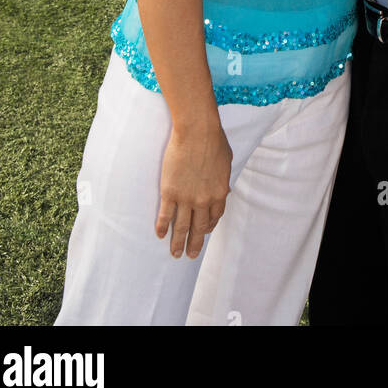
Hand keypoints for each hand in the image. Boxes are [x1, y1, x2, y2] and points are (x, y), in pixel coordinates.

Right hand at [156, 120, 232, 258]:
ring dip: (178, 242)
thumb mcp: (226, 162)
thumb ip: (223, 179)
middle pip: (199, 228)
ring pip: (181, 227)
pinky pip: (166, 215)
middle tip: (191, 255)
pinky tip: (160, 235)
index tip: (204, 231)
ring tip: (175, 254)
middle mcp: (203, 200)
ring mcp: (186, 198)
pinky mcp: (170, 192)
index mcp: (219, 193)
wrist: (197, 132)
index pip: (214, 217)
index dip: (209, 226)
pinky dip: (163, 227)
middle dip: (195, 243)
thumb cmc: (214, 141)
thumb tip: (224, 191)